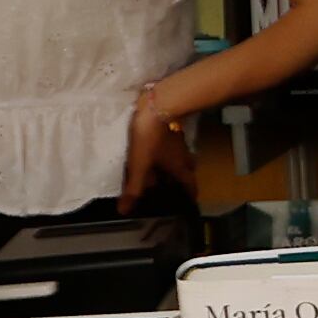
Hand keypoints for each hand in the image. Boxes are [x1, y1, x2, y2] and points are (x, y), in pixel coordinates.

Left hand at [122, 84, 192, 204]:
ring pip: (180, 155)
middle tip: (175, 182)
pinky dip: (168, 149)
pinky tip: (158, 146)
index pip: (189, 184)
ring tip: (164, 165)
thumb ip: (133, 188)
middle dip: (183, 177)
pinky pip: (172, 143)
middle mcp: (182, 155)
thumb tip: (125, 211)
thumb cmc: (150, 139)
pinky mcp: (170, 127)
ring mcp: (178, 140)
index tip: (192, 200)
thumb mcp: (139, 165)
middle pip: (187, 169)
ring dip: (175, 162)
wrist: (157, 106)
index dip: (191, 193)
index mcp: (177, 167)